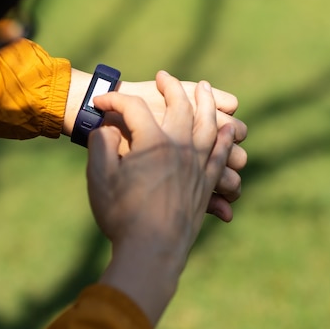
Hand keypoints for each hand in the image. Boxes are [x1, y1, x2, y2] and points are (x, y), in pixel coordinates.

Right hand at [87, 71, 234, 324]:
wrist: (151, 251)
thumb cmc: (121, 216)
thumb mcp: (99, 178)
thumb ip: (101, 146)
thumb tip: (106, 128)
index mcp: (151, 143)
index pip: (133, 108)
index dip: (114, 101)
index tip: (100, 103)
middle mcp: (180, 147)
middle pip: (180, 105)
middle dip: (171, 86)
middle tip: (165, 77)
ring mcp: (197, 166)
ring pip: (208, 124)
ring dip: (206, 103)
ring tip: (205, 88)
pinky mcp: (205, 185)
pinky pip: (221, 154)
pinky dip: (225, 139)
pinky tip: (230, 131)